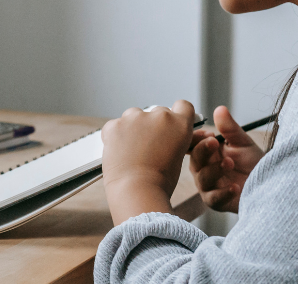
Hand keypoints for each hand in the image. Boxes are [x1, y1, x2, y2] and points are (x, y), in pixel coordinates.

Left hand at [100, 100, 196, 223]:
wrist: (137, 190)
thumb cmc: (160, 182)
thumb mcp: (178, 157)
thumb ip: (175, 139)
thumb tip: (170, 135)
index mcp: (179, 124)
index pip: (183, 106)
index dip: (177, 114)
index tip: (170, 123)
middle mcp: (159, 116)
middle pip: (157, 112)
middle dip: (153, 125)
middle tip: (148, 146)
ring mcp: (135, 118)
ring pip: (134, 116)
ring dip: (133, 127)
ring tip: (132, 150)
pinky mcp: (115, 124)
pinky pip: (115, 125)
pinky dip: (115, 135)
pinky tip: (118, 151)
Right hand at [187, 106, 264, 212]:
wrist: (272, 184)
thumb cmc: (254, 163)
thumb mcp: (243, 142)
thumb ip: (230, 128)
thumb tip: (220, 109)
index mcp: (208, 154)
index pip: (192, 146)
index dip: (195, 140)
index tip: (208, 133)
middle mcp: (205, 170)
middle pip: (194, 161)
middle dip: (202, 150)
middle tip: (214, 142)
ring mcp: (210, 187)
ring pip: (202, 179)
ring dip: (214, 169)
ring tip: (229, 162)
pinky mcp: (218, 203)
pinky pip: (214, 198)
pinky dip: (223, 192)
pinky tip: (235, 186)